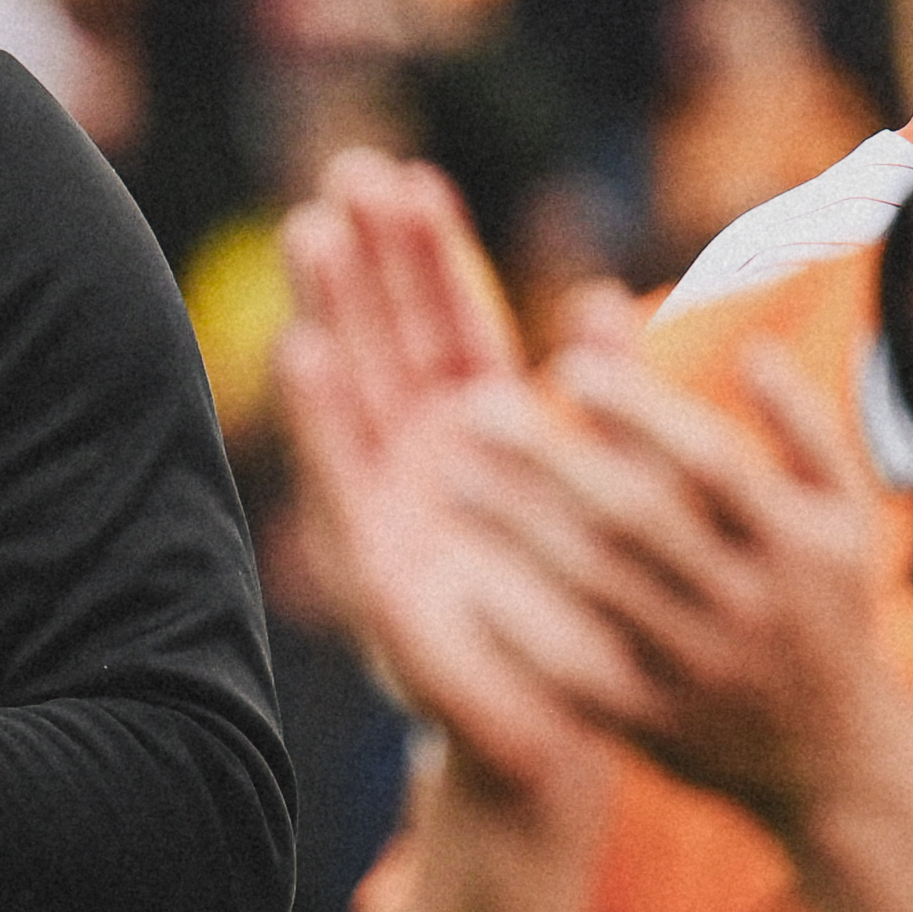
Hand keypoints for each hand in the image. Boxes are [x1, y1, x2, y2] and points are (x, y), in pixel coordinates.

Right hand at [271, 154, 604, 804]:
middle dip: (366, 259)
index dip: (428, 254)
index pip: (449, 325)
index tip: (410, 176)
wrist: (547, 739)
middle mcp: (421, 465)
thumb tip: (606, 296)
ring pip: (354, 394)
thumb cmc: (571, 619)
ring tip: (313, 233)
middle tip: (346, 172)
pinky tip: (306, 352)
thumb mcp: (593, 487)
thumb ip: (592, 395)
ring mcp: (388, 513)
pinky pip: (342, 479)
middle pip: (389, 342)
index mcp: (475, 438)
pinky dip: (322, 414)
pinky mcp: (370, 570)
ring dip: (332, 312)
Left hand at [520, 296, 905, 830]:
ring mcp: (700, 669)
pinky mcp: (654, 724)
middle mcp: (749, 603)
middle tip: (477, 409)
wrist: (836, 758)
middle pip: (635, 519)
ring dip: (518, 532)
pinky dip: (523, 629)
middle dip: (551, 460)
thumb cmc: (827, 605)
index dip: (637, 409)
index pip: (708, 459)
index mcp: (798, 540)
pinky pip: (577, 673)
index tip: (566, 367)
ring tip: (455, 483)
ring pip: (595, 590)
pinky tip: (469, 583)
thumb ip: (803, 424)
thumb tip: (751, 345)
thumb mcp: (844, 513)